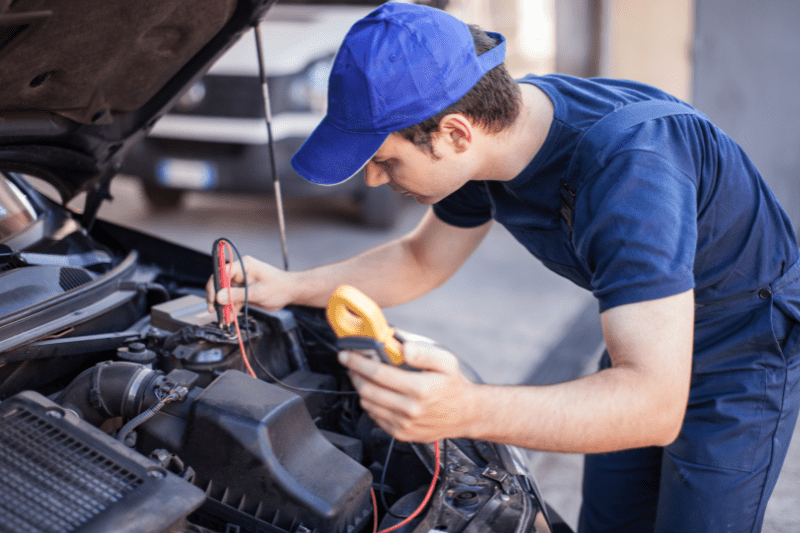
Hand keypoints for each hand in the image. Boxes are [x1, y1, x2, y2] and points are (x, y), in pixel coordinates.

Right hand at [205, 255, 295, 312]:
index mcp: (243, 265)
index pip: (221, 272)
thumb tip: (219, 297)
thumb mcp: (257, 292)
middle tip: (213, 310)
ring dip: (223, 305)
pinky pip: (233, 299)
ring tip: (223, 317)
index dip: (214, 285)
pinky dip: (231, 308)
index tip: (212, 299)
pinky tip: (230, 317)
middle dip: (216, 297)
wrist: (291, 292)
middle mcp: (240, 272)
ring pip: (226, 293)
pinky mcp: (244, 291)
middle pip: (221, 283)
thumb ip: (237, 295)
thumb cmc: (279, 287)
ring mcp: (242, 282)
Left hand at [338, 341, 476, 442]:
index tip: (346, 354)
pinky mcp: (401, 434)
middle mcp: (410, 409)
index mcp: (420, 389)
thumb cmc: (454, 385)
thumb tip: (402, 346)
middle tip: (350, 363)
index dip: (358, 362)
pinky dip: (370, 403)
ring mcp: (404, 424)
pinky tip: (376, 392)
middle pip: (368, 390)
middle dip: (354, 374)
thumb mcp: (446, 362)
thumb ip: (423, 352)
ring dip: (360, 388)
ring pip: (368, 404)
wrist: (466, 414)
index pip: (378, 373)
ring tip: (362, 375)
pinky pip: (375, 417)